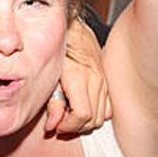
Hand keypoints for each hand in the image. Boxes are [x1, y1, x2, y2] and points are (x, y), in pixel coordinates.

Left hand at [45, 18, 111, 133]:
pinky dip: (96, 113)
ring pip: (102, 116)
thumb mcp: (49, 76)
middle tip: (60, 122)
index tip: (56, 125)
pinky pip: (108, 107)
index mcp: (79, 78)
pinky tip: (81, 109)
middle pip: (94, 120)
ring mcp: (103, 82)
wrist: (72, 29)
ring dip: (86, 122)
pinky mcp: (106, 81)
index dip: (68, 126)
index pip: (82, 115)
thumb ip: (52, 103)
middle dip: (76, 127)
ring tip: (69, 116)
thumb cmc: (57, 50)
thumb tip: (53, 126)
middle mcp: (95, 81)